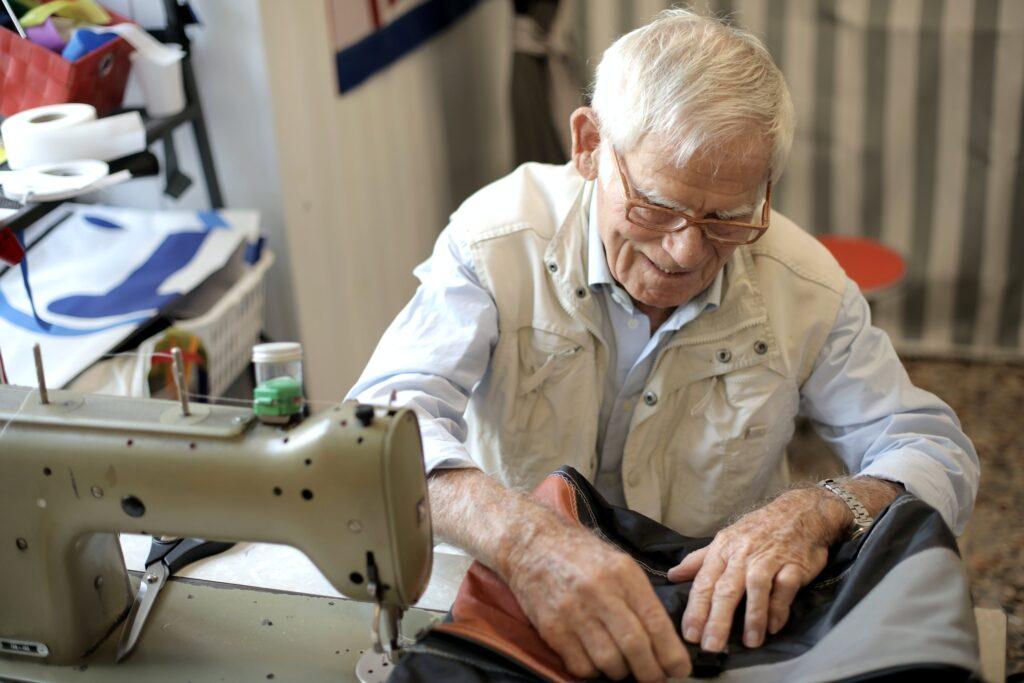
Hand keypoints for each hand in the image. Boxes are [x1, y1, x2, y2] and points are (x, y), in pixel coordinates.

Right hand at [504, 521, 691, 681]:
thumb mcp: (618, 563)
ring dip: (621, 672)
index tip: (680, 668)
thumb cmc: (580, 554)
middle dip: (651, 672)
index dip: (671, 652)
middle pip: (634, 647)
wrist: (532, 544)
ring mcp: (573, 611)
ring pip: (609, 662)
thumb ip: (639, 596)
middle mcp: (599, 592)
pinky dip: (592, 671)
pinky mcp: (552, 628)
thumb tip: (664, 638)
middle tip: (655, 678)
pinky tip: (594, 659)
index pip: (655, 622)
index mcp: (623, 574)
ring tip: (623, 667)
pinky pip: (580, 666)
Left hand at [667, 488, 845, 651]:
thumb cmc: (758, 529)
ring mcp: (769, 559)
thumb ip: (699, 560)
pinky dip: (779, 608)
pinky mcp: (794, 565)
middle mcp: (743, 554)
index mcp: (723, 549)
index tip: (689, 633)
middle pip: (726, 589)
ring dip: (753, 617)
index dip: (696, 609)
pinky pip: (785, 588)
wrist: (800, 511)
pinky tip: (773, 627)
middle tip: (711, 646)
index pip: (704, 582)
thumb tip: (672, 575)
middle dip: (717, 619)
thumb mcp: (725, 539)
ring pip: (756, 588)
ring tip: (749, 642)